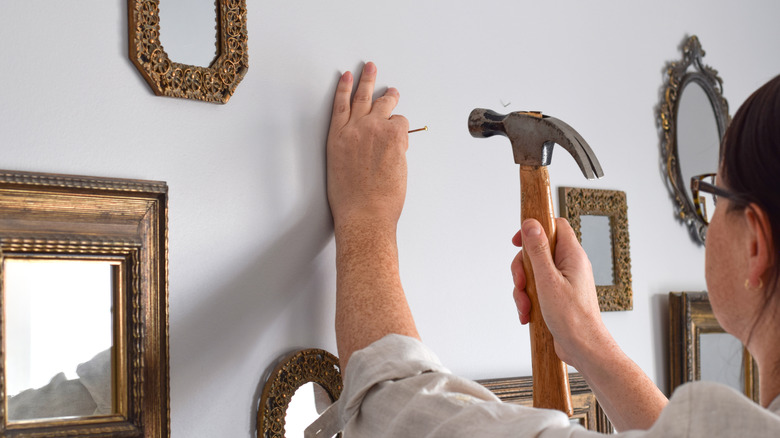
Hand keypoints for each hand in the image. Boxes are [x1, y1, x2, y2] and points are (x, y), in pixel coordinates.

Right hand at [327, 62, 409, 230]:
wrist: (364, 213)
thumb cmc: (351, 201)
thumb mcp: (340, 171)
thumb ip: (352, 151)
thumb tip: (368, 147)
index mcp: (337, 139)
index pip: (340, 105)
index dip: (343, 88)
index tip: (346, 77)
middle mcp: (354, 129)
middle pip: (362, 96)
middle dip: (367, 79)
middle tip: (371, 67)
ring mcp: (374, 129)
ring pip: (385, 104)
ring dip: (390, 97)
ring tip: (393, 93)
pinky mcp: (394, 135)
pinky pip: (402, 122)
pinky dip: (403, 129)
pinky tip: (401, 137)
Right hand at [510, 218, 605, 366]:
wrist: (583, 348)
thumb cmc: (572, 318)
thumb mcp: (548, 280)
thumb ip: (538, 250)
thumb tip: (531, 224)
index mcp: (572, 256)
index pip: (554, 226)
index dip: (534, 229)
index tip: (517, 241)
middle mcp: (569, 265)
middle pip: (537, 251)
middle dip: (523, 269)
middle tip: (521, 283)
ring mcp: (564, 281)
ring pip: (533, 273)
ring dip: (523, 289)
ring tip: (525, 306)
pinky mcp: (558, 295)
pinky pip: (537, 289)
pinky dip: (529, 300)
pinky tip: (528, 314)